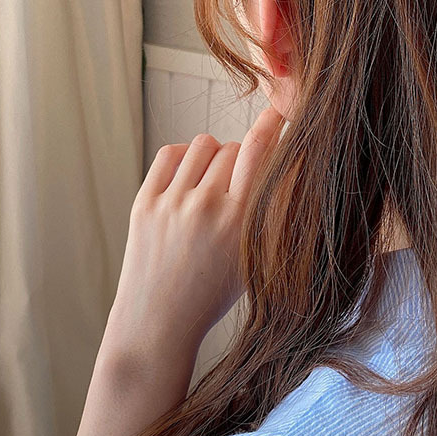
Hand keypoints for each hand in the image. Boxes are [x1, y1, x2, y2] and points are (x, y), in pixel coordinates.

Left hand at [103, 104, 286, 359]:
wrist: (157, 323)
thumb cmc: (214, 294)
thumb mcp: (256, 258)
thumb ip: (274, 213)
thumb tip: (293, 166)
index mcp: (239, 221)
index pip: (259, 151)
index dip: (271, 125)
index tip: (278, 112)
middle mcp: (205, 206)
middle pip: (232, 147)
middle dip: (239, 157)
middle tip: (236, 182)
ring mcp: (171, 203)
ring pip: (202, 145)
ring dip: (213, 155)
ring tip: (211, 180)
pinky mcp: (144, 203)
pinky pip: (169, 153)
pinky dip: (184, 157)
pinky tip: (188, 176)